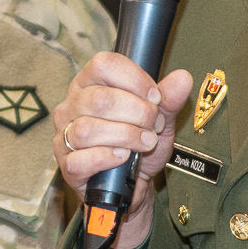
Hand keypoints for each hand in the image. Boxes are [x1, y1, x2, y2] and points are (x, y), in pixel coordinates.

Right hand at [52, 54, 194, 248]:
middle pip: (99, 99)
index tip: (155, 97)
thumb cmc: (139, 145)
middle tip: (154, 125)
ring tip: (145, 143)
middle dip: (137, 113)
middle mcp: (72, 106)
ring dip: (126, 136)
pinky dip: (107, 158)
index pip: (104, 65)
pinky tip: (123, 157)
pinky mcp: (66, 165)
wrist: (134, 184)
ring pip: (88, 129)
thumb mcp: (159, 119)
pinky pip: (80, 159)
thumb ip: (169, 99)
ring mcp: (64, 136)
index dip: (135, 79)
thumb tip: (183, 78)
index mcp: (90, 84)